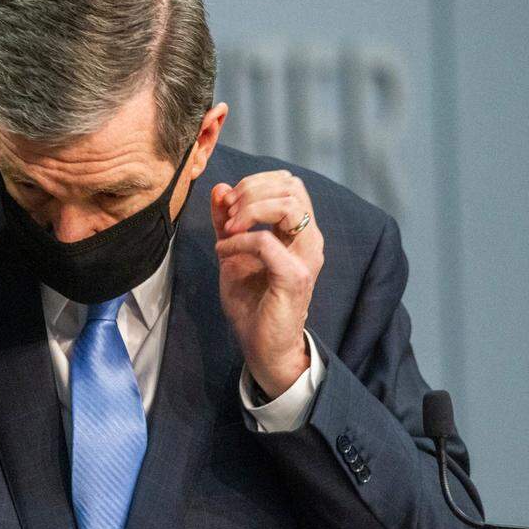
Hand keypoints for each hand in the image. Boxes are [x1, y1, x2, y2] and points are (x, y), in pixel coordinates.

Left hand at [210, 169, 324, 399]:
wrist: (263, 346)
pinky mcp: (294, 276)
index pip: (289, 184)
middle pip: (291, 187)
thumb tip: (220, 188)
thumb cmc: (252, 302)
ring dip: (250, 210)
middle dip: (251, 191)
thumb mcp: (232, 252)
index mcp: (299, 232)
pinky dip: (240, 240)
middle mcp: (309, 240)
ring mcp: (306, 257)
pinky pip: (266, 241)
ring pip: (288, 205)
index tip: (229, 201)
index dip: (256, 182)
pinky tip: (224, 252)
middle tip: (228, 213)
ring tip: (228, 229)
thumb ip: (227, 221)